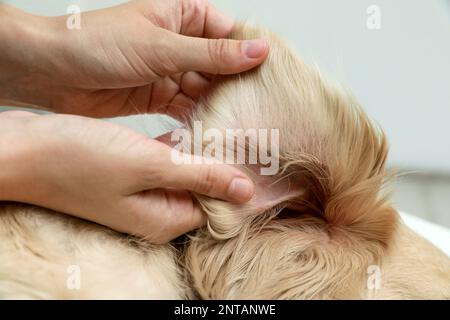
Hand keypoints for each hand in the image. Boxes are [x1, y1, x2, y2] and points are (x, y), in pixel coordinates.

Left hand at [0, 1, 268, 117]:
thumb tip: (258, 50)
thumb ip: (212, 54)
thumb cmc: (96, 44)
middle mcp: (179, 43)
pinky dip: (196, 120)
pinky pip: (185, 108)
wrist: (51, 72)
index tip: (274, 81)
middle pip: (220, 67)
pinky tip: (211, 133)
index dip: (251, 56)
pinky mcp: (157, 96)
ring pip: (204, 91)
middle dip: (236, 89)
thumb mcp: (161, 47)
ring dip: (217, 108)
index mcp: (183, 16)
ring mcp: (169, 71)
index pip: (230, 34)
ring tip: (239, 128)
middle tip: (259, 112)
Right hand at [0, 111, 254, 242]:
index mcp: (164, 219)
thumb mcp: (149, 165)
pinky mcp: (130, 174)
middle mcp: (156, 212)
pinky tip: (195, 126)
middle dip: (223, 164)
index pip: (216, 207)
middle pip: (203, 190)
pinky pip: (166, 163)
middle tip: (247, 132)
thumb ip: (200, 176)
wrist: (26, 149)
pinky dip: (180, 147)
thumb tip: (244, 189)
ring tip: (228, 124)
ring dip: (202, 152)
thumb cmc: (80, 160)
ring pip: (186, 173)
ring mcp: (142, 193)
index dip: (238, 182)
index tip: (258, 154)